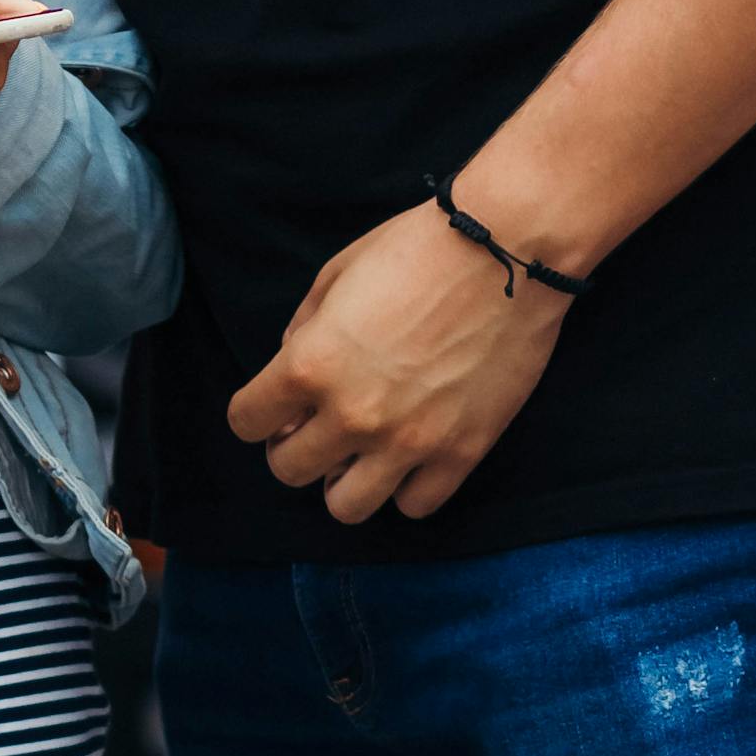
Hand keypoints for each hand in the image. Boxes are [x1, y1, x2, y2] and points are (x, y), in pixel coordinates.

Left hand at [227, 203, 574, 522]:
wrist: (509, 250)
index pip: (246, 421)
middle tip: (318, 425)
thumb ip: (302, 328)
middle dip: (293, 448)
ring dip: (343, 479)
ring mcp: (408, 441)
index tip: (276, 404)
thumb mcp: (337, 273)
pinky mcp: (461, 453)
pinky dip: (405, 487)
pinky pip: (414, 506)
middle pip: (288, 470)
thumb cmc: (418, 249)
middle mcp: (352, 413)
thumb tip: (288, 368)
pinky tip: (410, 455)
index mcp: (311, 364)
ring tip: (362, 450)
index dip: (257, 411)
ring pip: (345, 506)